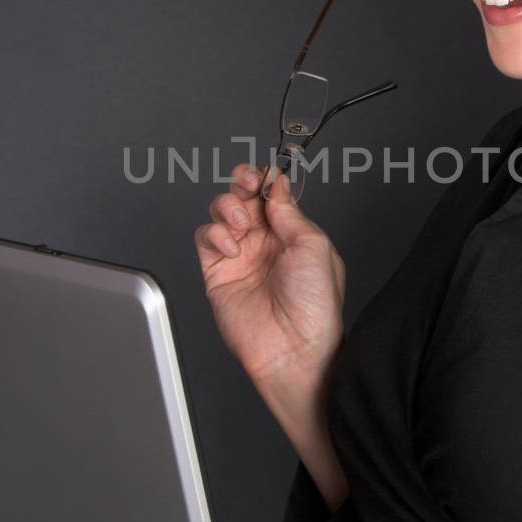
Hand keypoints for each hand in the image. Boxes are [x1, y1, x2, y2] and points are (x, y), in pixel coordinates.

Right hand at [195, 163, 345, 391]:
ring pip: (222, 213)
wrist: (294, 349)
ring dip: (228, 207)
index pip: (273, 195)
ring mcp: (241, 257)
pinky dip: (215, 233)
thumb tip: (277, 184)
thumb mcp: (314, 246)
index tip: (265, 173)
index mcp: (293, 235)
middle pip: (244, 197)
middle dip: (242, 182)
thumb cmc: (315, 307)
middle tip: (246, 182)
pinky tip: (232, 247)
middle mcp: (266, 243)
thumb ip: (290, 212)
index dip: (266, 179)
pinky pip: (206, 238)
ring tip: (241, 224)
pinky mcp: (217, 273)